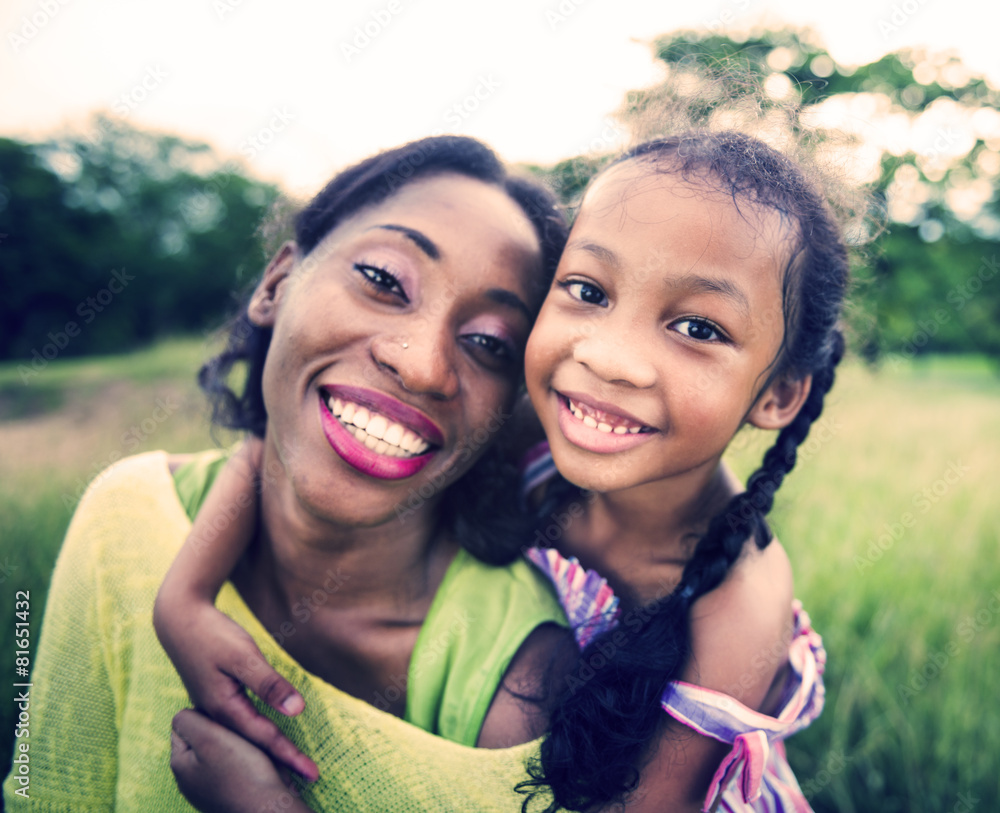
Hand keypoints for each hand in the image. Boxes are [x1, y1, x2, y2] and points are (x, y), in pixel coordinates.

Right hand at [154, 596, 318, 781]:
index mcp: (224, 708)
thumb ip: (269, 684)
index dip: (289, 756)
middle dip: (280, 762)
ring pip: (245, 737)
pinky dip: (257, 736)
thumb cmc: (213, 635)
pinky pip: (239, 725)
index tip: (312, 773)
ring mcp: (214, 709)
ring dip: (268, 752)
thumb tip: (297, 710)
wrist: (180, 619)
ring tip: (292, 767)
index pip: (264, 739)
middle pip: (253, 746)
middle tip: (310, 777)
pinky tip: (266, 740)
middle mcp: (217, 715)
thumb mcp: (244, 656)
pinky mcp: (215, 700)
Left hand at [170, 709, 312, 812]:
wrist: (270, 810)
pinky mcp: (226, 798)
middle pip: (203, 740)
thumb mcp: (209, 737)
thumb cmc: (242, 772)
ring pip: (220, 755)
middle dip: (222, 733)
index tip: (227, 723)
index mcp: (180, 764)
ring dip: (236, 749)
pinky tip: (256, 768)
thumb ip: (189, 720)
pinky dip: (244, 766)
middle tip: (242, 736)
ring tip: (252, 752)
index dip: (207, 717)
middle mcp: (189, 781)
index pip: (185, 725)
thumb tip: (185, 714)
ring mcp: (208, 792)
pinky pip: (233, 771)